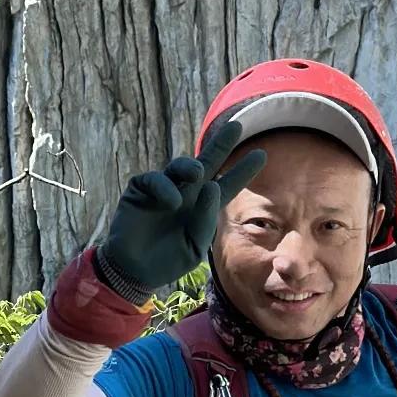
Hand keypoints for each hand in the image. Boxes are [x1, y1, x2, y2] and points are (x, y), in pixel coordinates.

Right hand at [93, 150, 258, 301]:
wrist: (135, 271)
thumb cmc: (168, 261)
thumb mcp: (195, 246)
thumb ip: (206, 220)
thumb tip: (211, 184)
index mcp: (203, 207)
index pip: (227, 184)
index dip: (242, 170)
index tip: (262, 154)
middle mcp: (186, 193)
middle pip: (206, 162)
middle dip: (221, 144)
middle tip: (237, 125)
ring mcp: (163, 190)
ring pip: (180, 166)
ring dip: (190, 164)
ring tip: (198, 172)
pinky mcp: (140, 191)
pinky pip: (155, 180)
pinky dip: (165, 187)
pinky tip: (172, 202)